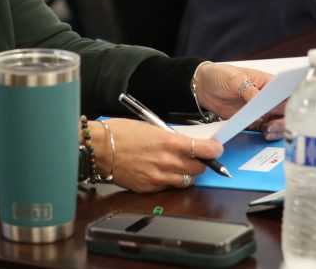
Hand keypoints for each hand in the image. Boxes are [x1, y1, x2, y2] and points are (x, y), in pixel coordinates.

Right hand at [91, 118, 222, 192]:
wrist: (99, 148)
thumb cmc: (120, 133)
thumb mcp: (151, 128)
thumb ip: (171, 137)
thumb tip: (185, 144)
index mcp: (170, 142)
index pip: (205, 149)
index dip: (214, 150)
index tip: (216, 149)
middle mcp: (167, 161)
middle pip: (198, 168)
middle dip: (199, 162)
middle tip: (195, 157)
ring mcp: (158, 177)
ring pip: (186, 181)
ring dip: (185, 173)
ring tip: (176, 165)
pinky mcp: (149, 188)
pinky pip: (168, 187)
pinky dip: (169, 181)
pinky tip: (160, 172)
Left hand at [194, 63, 284, 137]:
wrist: (204, 88)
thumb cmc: (222, 76)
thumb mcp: (234, 78)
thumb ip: (247, 89)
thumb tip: (258, 100)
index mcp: (268, 83)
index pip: (286, 92)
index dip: (292, 101)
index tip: (289, 108)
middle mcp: (268, 98)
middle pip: (285, 111)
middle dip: (283, 120)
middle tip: (272, 124)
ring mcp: (261, 111)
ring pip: (276, 123)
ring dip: (275, 129)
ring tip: (266, 130)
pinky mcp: (252, 121)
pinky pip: (263, 130)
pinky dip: (265, 134)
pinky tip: (262, 134)